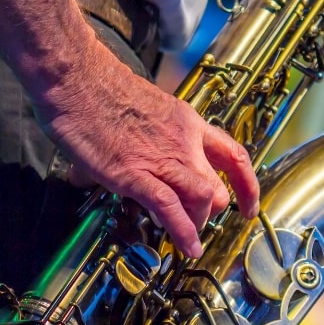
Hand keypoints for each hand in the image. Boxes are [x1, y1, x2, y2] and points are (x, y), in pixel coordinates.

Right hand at [37, 43, 259, 258]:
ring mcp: (162, 159)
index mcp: (187, 123)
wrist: (75, 77)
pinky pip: (170, 210)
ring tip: (184, 233)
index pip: (233, 157)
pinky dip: (183, 233)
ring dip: (197, 223)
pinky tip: (185, 247)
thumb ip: (148, 137)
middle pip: (218, 188)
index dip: (247, 186)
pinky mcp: (135, 174)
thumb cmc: (97, 87)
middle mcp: (183, 142)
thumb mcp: (142, 111)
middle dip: (211, 212)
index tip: (248, 206)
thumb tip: (131, 158)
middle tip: (196, 221)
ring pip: (203, 200)